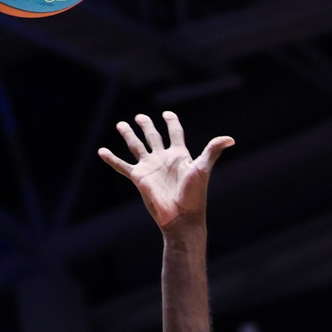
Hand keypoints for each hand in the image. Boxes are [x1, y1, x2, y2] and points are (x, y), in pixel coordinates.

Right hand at [98, 111, 232, 230]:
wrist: (181, 217)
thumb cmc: (194, 195)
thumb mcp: (202, 169)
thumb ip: (212, 151)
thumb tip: (230, 139)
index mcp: (179, 155)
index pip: (174, 133)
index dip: (171, 122)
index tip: (167, 114)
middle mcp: (163, 159)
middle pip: (153, 137)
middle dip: (147, 126)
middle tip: (140, 117)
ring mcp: (150, 168)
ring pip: (136, 147)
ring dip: (128, 135)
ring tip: (121, 124)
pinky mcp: (139, 178)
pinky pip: (122, 166)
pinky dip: (112, 159)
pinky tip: (102, 151)